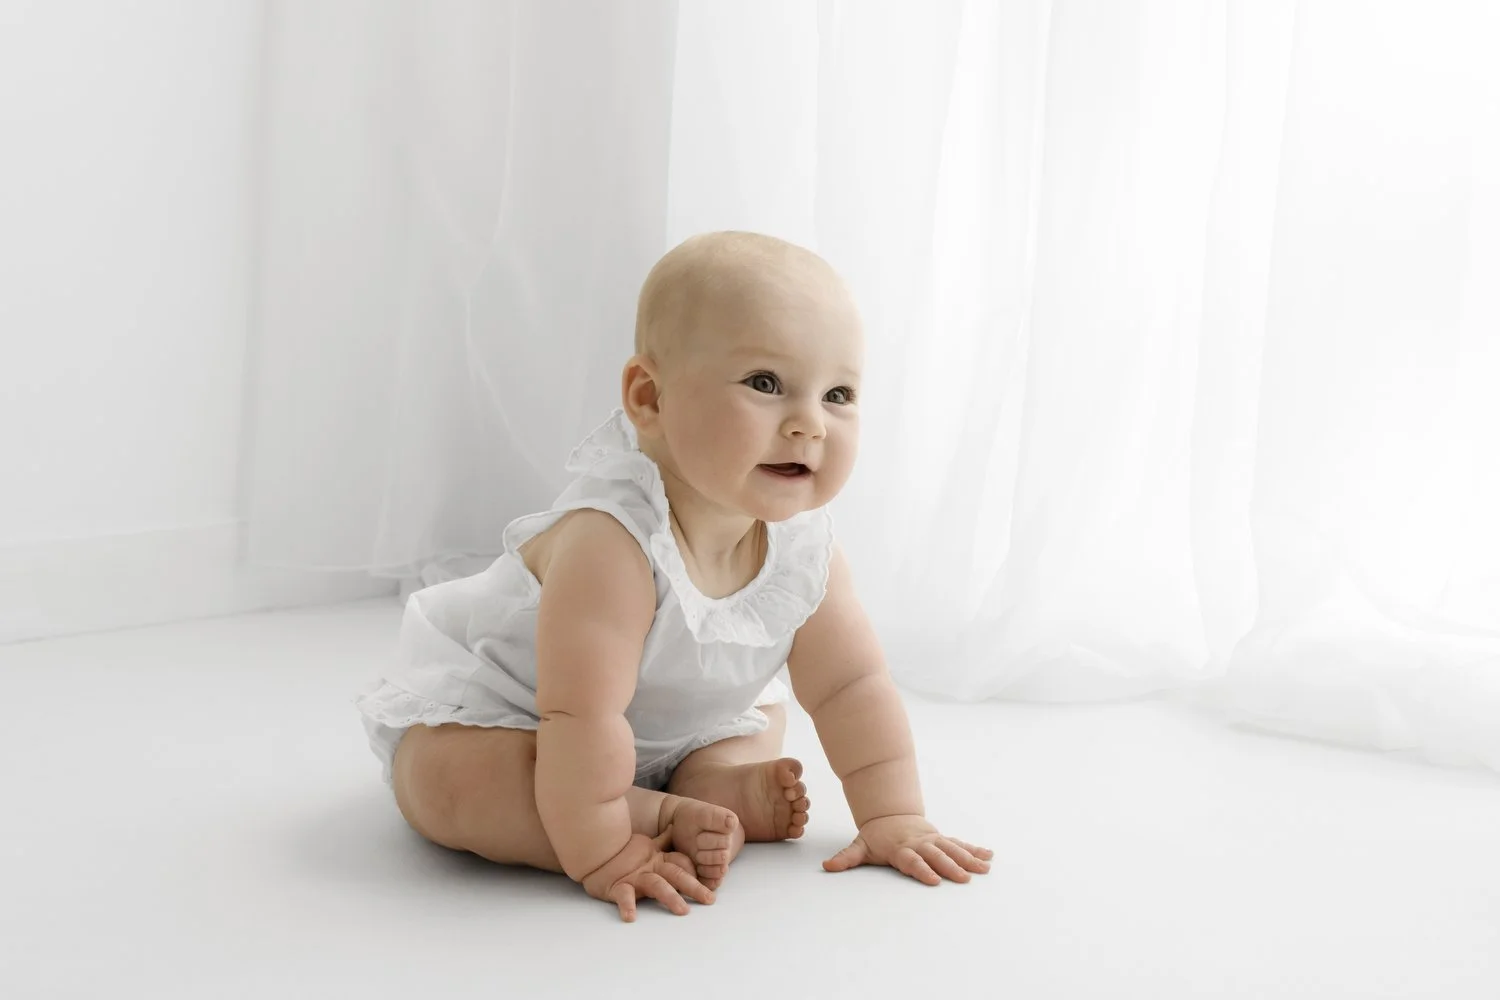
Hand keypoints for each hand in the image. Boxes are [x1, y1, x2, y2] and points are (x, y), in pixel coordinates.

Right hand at [580, 827, 715, 921]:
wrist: (594, 851)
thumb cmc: (623, 852)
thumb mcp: (646, 845)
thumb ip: (662, 841)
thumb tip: (675, 828)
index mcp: (658, 859)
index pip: (681, 863)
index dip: (694, 870)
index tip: (709, 882)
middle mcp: (650, 867)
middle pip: (676, 875)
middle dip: (694, 887)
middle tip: (710, 899)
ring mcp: (635, 876)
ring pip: (656, 884)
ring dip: (670, 897)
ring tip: (683, 911)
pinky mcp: (617, 886)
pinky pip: (623, 896)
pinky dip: (627, 906)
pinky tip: (631, 917)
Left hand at [824, 815, 992, 885]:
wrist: (890, 812)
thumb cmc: (876, 835)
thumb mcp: (860, 846)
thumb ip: (847, 858)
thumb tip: (828, 867)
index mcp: (901, 848)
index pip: (912, 861)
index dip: (921, 870)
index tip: (933, 881)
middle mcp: (919, 843)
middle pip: (936, 856)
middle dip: (950, 867)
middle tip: (964, 879)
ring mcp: (932, 840)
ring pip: (952, 849)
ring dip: (968, 859)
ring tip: (984, 869)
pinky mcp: (940, 839)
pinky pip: (959, 844)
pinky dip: (974, 849)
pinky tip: (989, 856)